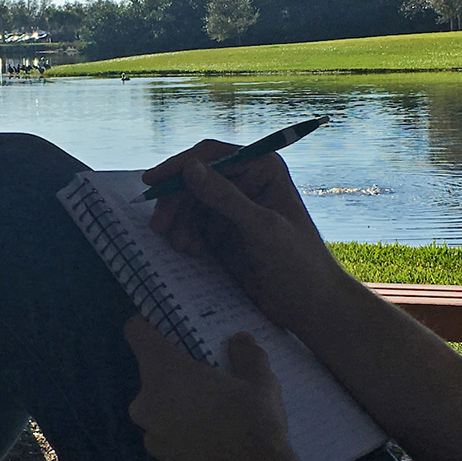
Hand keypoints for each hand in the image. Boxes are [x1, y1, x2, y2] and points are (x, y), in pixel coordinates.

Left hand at [124, 316, 311, 460]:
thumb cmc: (254, 427)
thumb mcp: (260, 383)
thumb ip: (247, 356)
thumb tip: (240, 340)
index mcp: (164, 372)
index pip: (136, 332)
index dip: (149, 324)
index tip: (168, 323)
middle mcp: (146, 401)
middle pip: (153, 372)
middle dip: (177, 370)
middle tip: (208, 370)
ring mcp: (150, 435)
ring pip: (160, 405)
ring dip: (180, 402)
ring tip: (217, 408)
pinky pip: (168, 432)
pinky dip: (184, 429)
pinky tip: (216, 438)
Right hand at [144, 140, 345, 329]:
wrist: (310, 305)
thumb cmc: (298, 261)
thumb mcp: (261, 227)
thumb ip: (225, 197)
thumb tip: (189, 168)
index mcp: (262, 168)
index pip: (211, 155)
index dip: (180, 166)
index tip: (152, 182)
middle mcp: (246, 182)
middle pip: (195, 180)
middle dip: (175, 201)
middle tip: (159, 227)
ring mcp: (233, 208)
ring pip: (190, 203)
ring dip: (179, 222)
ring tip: (180, 246)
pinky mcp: (224, 233)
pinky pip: (193, 225)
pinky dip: (186, 235)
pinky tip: (189, 251)